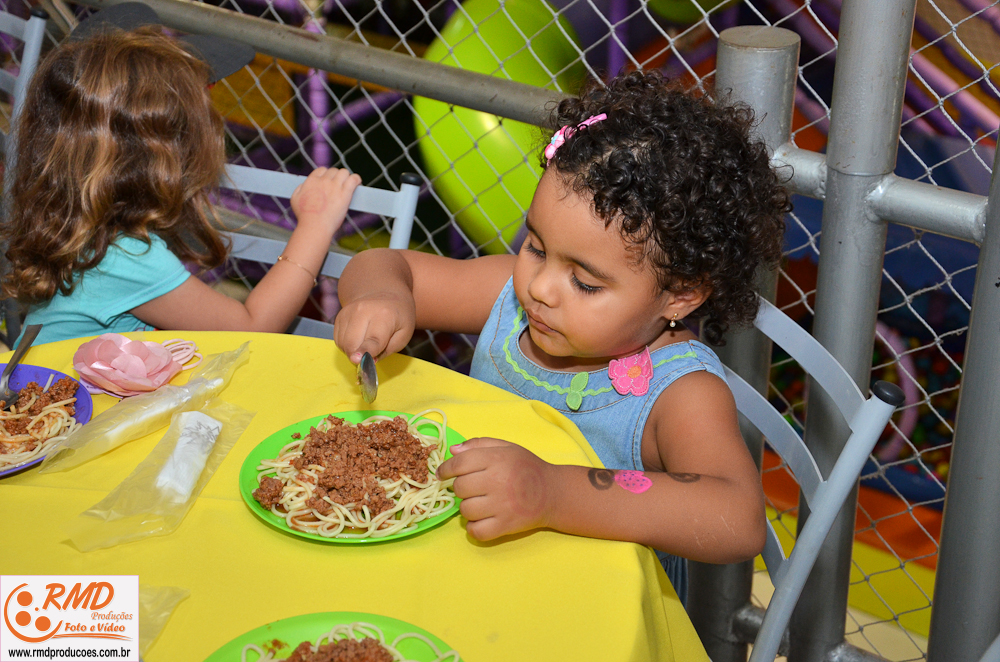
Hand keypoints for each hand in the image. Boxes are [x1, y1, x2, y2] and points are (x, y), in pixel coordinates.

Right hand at [290, 167, 361, 237]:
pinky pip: (354, 179)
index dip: (326, 175)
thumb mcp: (295, 199)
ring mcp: (335, 186)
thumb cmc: (305, 217)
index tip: (329, 182)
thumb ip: (300, 188)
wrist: (315, 226)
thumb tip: (305, 183)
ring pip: (344, 172)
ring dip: (346, 177)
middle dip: (336, 177)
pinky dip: (357, 179)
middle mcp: (324, 180)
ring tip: (348, 185)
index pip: (322, 170)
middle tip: (339, 187)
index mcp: (311, 181)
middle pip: (334, 171)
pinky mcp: (345, 193)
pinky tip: (358, 183)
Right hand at [333, 290, 415, 362]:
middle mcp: (363, 311)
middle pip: (352, 343)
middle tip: (370, 355)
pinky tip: (358, 338)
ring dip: (353, 351)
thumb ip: (389, 350)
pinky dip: (347, 345)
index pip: (373, 338)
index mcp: (384, 315)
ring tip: (366, 342)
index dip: (364, 351)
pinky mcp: (340, 315)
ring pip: (343, 343)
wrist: (385, 294)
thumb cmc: (398, 317)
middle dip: (359, 357)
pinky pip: (338, 340)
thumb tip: (370, 361)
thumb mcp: (404, 334)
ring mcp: (348, 312)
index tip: (357, 360)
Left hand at [436, 438, 553, 540]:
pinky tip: (482, 519)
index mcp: (498, 459)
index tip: (442, 474)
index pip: (460, 463)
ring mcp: (502, 506)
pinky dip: (474, 528)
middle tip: (472, 488)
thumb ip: (479, 445)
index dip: (446, 469)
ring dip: (468, 507)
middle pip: (460, 487)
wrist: (553, 493)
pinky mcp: (506, 526)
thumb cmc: (527, 467)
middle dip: (461, 487)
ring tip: (480, 503)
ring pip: (465, 510)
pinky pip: (476, 531)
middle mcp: (499, 481)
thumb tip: (453, 451)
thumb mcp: (507, 448)